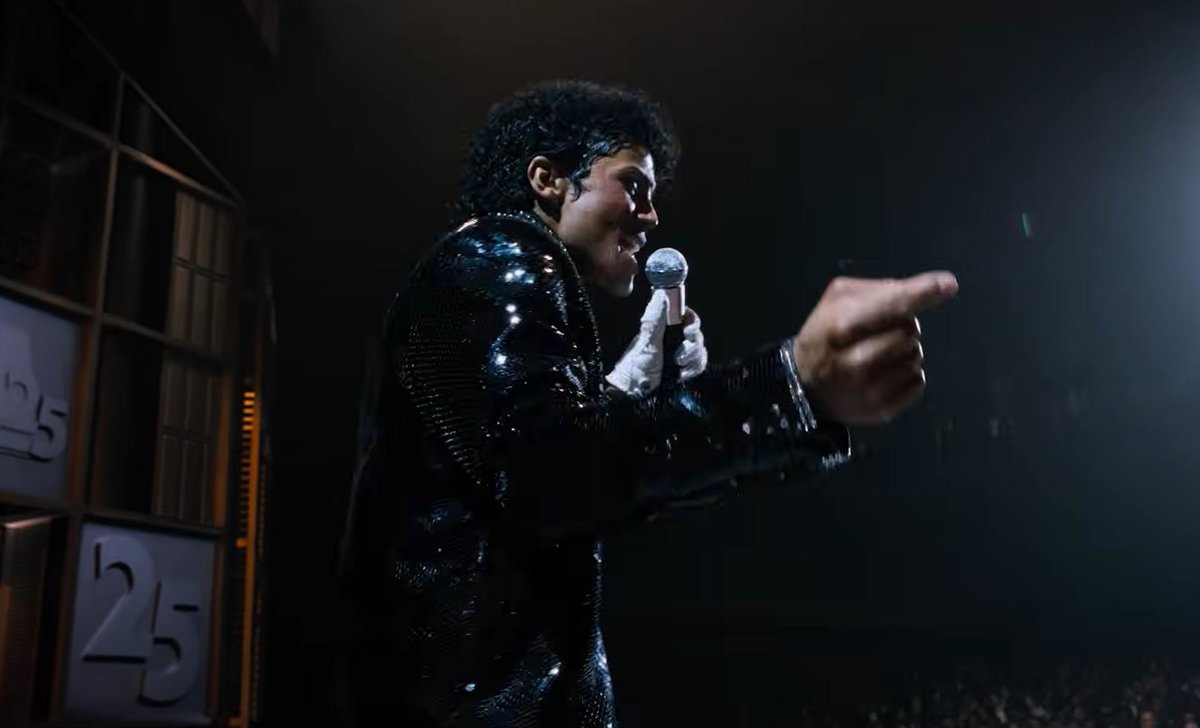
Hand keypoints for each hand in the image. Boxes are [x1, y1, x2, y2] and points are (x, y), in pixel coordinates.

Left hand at [606, 289, 708, 394]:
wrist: (635, 393)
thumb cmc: (636, 366)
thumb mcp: (647, 342)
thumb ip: (656, 319)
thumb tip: (661, 293)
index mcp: (665, 328)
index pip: (687, 317)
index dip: (692, 323)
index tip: (688, 332)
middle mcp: (674, 338)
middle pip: (697, 334)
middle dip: (692, 346)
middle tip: (679, 357)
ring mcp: (681, 354)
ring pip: (700, 349)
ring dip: (693, 359)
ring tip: (679, 367)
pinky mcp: (685, 368)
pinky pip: (700, 364)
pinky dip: (695, 369)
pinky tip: (683, 375)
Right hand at [792, 271, 958, 425]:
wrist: (803, 386)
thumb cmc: (825, 334)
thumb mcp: (838, 299)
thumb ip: (885, 288)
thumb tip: (944, 285)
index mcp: (841, 325)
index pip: (895, 304)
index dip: (924, 292)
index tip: (948, 284)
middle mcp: (856, 358)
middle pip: (911, 330)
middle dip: (902, 326)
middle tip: (880, 332)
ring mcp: (869, 388)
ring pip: (916, 357)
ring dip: (905, 352)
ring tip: (880, 355)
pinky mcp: (880, 409)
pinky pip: (917, 383)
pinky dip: (907, 375)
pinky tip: (884, 374)